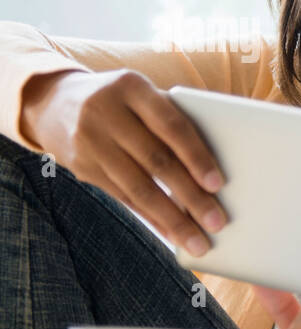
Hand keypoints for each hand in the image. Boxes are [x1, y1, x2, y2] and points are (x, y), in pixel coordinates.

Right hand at [20, 69, 226, 256]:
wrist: (54, 101)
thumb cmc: (123, 102)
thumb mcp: (143, 95)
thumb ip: (174, 120)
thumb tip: (215, 173)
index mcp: (132, 87)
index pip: (171, 125)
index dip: (196, 156)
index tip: (218, 185)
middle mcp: (106, 112)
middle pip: (156, 161)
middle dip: (190, 196)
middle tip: (217, 222)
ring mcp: (90, 141)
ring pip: (138, 187)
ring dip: (172, 219)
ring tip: (198, 241)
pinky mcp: (81, 167)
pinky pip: (123, 198)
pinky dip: (152, 218)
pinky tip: (172, 234)